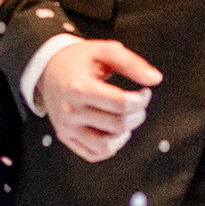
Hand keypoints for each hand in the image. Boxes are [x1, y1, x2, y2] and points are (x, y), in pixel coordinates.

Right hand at [36, 39, 162, 162]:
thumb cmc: (81, 59)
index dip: (142, 100)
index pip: (121, 105)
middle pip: (118, 125)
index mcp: (79, 88)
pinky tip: (114, 130)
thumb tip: (156, 79)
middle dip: (137, 115)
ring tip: (125, 118)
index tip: (145, 92)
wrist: (48, 68)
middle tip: (137, 103)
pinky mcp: (65, 137)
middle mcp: (70, 111)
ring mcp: (66, 128)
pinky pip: (94, 154)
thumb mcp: (105, 51)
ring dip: (125, 133)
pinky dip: (111, 146)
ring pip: (107, 146)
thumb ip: (131, 63)